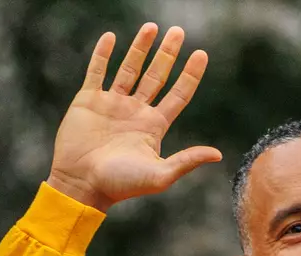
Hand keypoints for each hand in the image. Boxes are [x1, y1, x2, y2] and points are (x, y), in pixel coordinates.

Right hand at [47, 24, 221, 211]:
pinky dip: (103, 53)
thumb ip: (187, 161)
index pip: (178, 95)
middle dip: (168, 54)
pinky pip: (97, 71)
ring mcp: (112, 104)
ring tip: (152, 26)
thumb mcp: (159, 175)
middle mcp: (135, 112)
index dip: (190, 75)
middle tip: (179, 32)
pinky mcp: (88, 100)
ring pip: (129, 69)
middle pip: (156, 76)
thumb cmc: (121, 185)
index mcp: (153, 127)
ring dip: (140, 48)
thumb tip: (218, 154)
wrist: (82, 184)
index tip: (201, 54)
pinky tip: (111, 37)